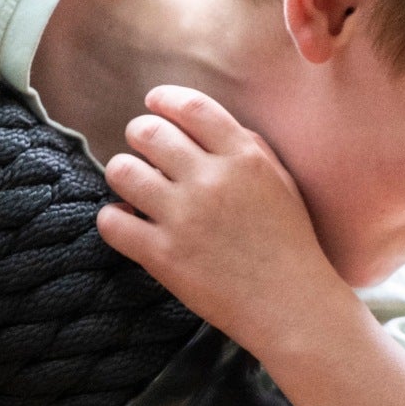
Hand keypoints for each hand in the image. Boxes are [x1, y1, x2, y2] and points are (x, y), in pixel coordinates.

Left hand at [95, 87, 357, 358]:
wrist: (292, 306)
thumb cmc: (290, 244)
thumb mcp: (281, 182)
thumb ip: (247, 147)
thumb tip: (202, 126)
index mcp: (244, 157)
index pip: (190, 106)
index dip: (164, 99)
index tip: (153, 104)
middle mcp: (211, 180)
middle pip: (149, 132)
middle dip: (138, 135)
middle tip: (141, 150)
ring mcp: (184, 217)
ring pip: (122, 171)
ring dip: (122, 174)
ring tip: (133, 187)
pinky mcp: (163, 256)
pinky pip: (111, 222)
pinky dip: (112, 219)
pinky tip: (127, 223)